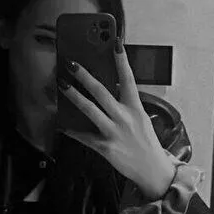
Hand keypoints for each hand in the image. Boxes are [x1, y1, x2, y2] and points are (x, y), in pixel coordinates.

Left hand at [58, 41, 176, 200]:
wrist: (152, 170)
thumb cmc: (145, 143)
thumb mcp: (141, 119)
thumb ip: (125, 104)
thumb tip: (106, 90)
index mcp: (136, 108)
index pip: (128, 79)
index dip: (121, 60)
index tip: (115, 43)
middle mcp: (125, 118)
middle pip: (102, 92)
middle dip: (85, 76)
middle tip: (72, 63)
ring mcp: (114, 133)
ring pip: (90, 110)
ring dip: (74, 96)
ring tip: (62, 84)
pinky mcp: (105, 147)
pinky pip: (83, 136)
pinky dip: (71, 129)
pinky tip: (60, 122)